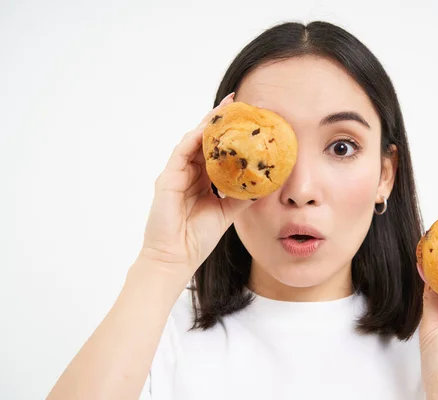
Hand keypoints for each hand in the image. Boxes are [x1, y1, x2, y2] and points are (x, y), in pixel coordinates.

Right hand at [135, 92, 251, 279]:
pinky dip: (195, 139)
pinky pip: (181, 152)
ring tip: (225, 109)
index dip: (230, 133)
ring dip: (209, 124)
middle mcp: (189, 172)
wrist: (177, 257)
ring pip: (193, 141)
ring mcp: (177, 173)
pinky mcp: (167, 178)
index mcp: (202, 179)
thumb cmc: (198, 237)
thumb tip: (266, 182)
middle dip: (220, 120)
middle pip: (205, 139)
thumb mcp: (229, 212)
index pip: (217, 150)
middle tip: (237, 102)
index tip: (247, 117)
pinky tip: (208, 129)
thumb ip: (244, 195)